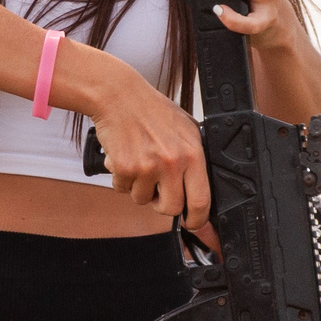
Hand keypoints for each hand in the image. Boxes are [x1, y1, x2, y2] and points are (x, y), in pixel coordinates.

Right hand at [88, 70, 212, 232]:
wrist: (119, 96)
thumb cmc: (153, 111)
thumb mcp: (186, 130)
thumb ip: (195, 160)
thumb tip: (201, 193)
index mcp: (192, 153)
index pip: (201, 201)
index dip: (198, 220)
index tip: (193, 224)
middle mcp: (171, 162)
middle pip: (171, 209)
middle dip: (163, 204)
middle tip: (159, 188)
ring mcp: (146, 167)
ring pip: (143, 200)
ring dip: (140, 188)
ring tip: (140, 163)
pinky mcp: (123, 168)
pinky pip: (123, 190)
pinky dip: (122, 179)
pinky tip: (126, 157)